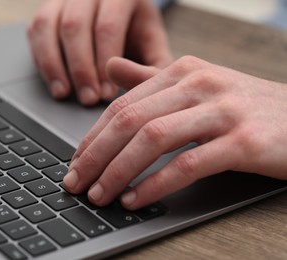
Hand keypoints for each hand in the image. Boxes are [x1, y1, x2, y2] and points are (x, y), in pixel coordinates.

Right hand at [27, 0, 171, 105]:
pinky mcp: (47, 12)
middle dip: (80, 68)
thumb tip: (119, 79)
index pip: (107, 26)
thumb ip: (150, 69)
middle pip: (75, 25)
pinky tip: (56, 83)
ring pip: (48, 26)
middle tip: (88, 98)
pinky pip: (35, 33)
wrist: (124, 20)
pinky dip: (42, 61)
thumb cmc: (138, 37)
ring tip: (65, 94)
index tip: (106, 93)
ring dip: (54, 65)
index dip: (104, 63)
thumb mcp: (153, 50)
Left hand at [63, 56, 286, 209]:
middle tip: (76, 182)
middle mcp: (199, 84)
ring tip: (99, 195)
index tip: (76, 162)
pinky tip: (136, 199)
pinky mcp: (244, 142)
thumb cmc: (244, 106)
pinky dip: (156, 184)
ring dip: (118, 171)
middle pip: (130, 120)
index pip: (122, 104)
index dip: (93, 136)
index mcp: (182, 71)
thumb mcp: (196, 85)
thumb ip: (151, 78)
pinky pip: (188, 164)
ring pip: (153, 139)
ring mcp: (223, 111)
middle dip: (96, 155)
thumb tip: (110, 68)